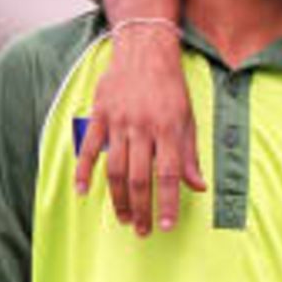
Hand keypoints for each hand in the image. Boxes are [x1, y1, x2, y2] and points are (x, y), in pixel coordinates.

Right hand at [74, 28, 204, 235]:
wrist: (145, 51)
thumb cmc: (170, 88)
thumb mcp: (188, 119)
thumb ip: (190, 155)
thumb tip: (199, 187)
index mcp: (168, 129)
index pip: (168, 174)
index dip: (167, 202)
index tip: (166, 225)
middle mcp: (143, 127)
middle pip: (139, 177)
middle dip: (142, 208)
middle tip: (143, 231)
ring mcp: (118, 121)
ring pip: (114, 168)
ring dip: (118, 198)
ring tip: (124, 219)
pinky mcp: (99, 115)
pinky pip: (88, 148)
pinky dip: (83, 171)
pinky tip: (82, 192)